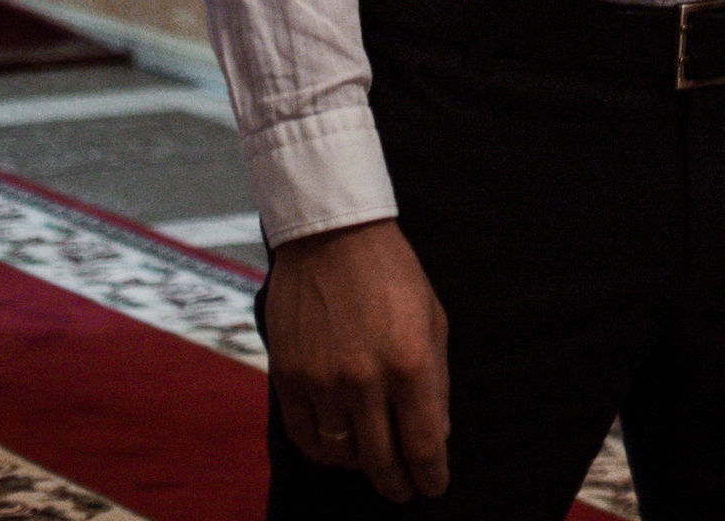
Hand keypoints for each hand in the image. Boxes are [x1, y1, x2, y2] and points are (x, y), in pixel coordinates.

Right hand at [263, 221, 448, 498]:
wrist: (332, 235)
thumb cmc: (390, 271)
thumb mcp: (432, 317)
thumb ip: (436, 380)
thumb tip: (436, 435)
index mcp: (411, 362)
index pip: (425, 446)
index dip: (431, 476)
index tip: (433, 485)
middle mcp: (366, 380)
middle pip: (382, 462)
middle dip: (397, 483)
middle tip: (403, 489)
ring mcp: (323, 382)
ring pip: (342, 456)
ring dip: (361, 466)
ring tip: (371, 460)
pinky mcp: (289, 379)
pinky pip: (306, 439)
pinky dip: (323, 452)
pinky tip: (337, 447)